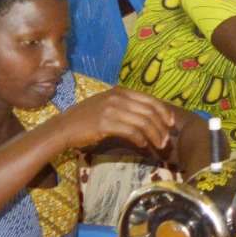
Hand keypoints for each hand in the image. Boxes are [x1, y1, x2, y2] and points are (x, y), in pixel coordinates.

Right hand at [43, 88, 178, 155]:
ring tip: (158, 145)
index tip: (171, 123)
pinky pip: (131, 132)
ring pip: (143, 122)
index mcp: (120, 91)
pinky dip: (140, 139)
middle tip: (166, 139)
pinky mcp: (105, 123)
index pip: (150, 99)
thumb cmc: (86, 118)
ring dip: (154, 135)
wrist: (63, 127)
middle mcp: (118, 97)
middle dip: (162, 126)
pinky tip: (142, 145)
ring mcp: (111, 109)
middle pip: (150, 111)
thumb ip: (127, 106)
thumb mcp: (108, 105)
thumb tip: (149, 117)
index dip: (164, 111)